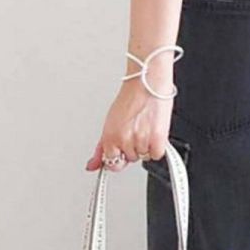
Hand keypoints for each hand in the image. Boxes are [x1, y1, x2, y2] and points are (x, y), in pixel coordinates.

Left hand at [85, 55, 174, 171]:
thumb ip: (100, 148)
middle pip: (130, 159)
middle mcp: (124, 140)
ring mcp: (141, 141)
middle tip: (136, 130)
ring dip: (146, 145)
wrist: (147, 83)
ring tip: (144, 127)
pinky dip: (157, 146)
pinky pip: (156, 155)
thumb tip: (91, 166)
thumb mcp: (109, 123)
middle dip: (133, 148)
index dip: (118, 156)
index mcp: (110, 137)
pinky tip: (153, 131)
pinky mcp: (157, 140)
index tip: (122, 151)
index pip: (111, 163)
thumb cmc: (130, 98)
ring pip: (144, 156)